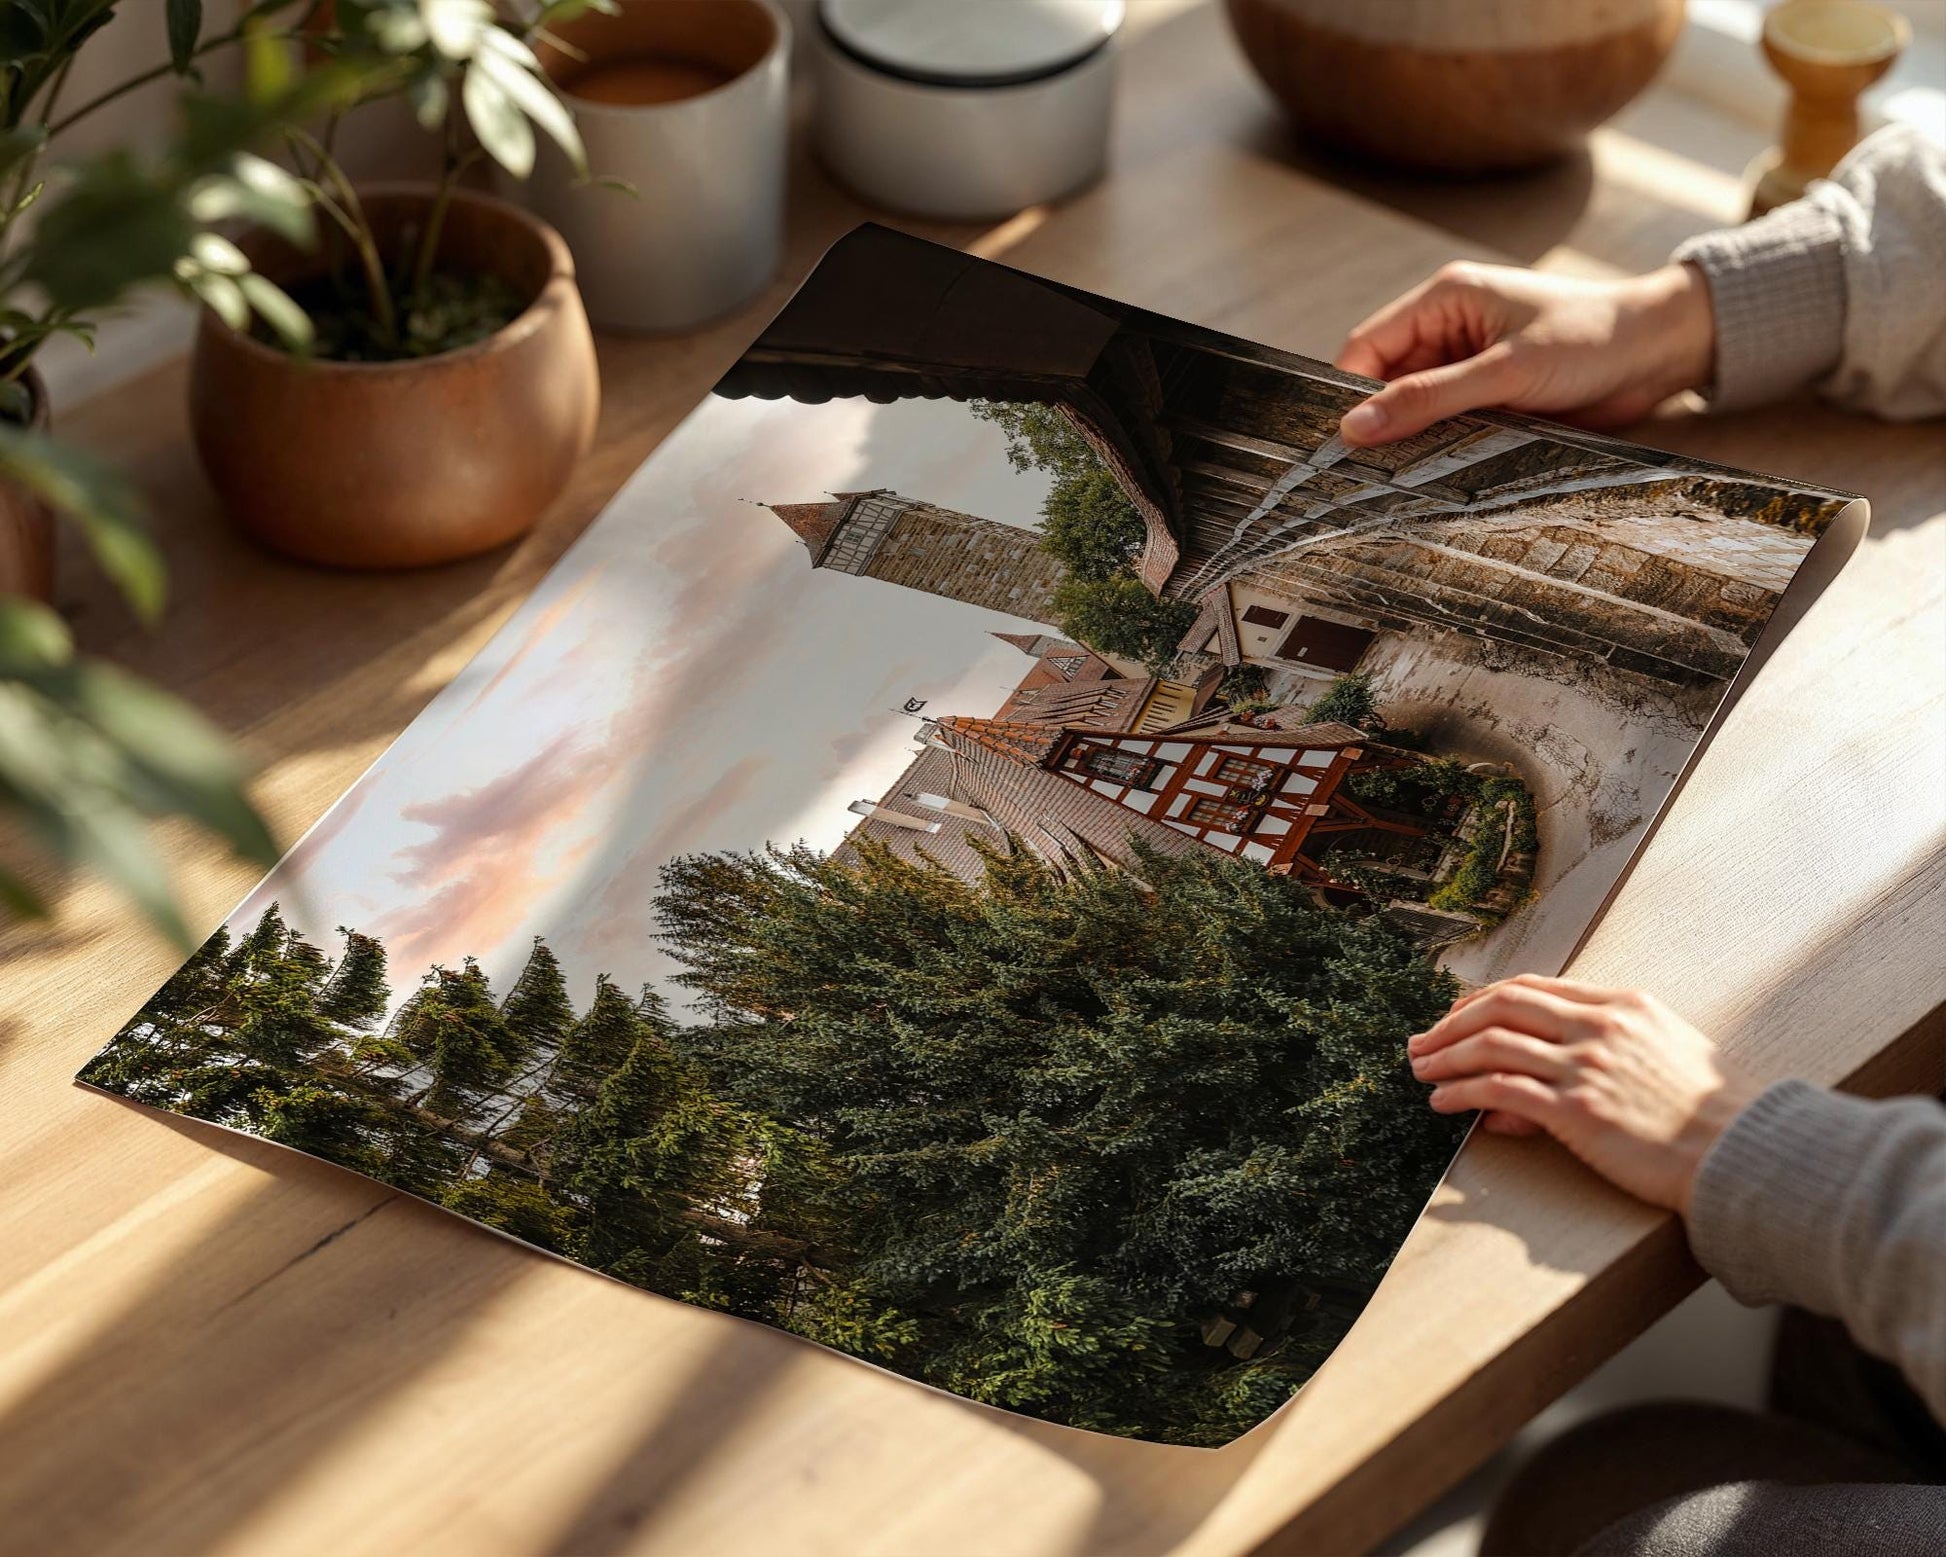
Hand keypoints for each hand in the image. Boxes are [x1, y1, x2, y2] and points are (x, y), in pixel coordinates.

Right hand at [1334, 261, 1716, 446]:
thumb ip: (1428, 399)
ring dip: (1412, 439)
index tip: (1337, 442)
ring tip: (1402, 476)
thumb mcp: (1505, 369)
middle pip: (1385, 382)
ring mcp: (1470, 365)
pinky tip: (1438, 471)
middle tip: (1365, 471)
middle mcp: (1449, 329)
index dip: (1347, 394)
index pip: (1366, 347)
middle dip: (1378, 422)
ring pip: (1415, 409)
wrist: (1662, 352)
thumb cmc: (1592, 339)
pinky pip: (1447, 425)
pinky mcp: (1491, 396)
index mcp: (1444, 300)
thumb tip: (1357, 428)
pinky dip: (1440, 448)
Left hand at [1408, 974, 1759, 1213]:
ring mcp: (1587, 1065)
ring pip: (1492, 1043)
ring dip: (1445, 1057)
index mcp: (1623, 1004)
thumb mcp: (1664, 1055)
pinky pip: (1500, 1090)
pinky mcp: (1578, 1109)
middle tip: (1423, 1041)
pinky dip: (1462, 1093)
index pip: (1534, 987)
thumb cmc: (1712, 1115)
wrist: (1745, 1154)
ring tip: (1420, 1070)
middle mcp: (1600, 1025)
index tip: (1457, 1015)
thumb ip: (1605, 1050)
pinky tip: (1444, 1103)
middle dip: (1452, 1022)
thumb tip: (1555, 1071)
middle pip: (1503, 1005)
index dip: (1484, 999)